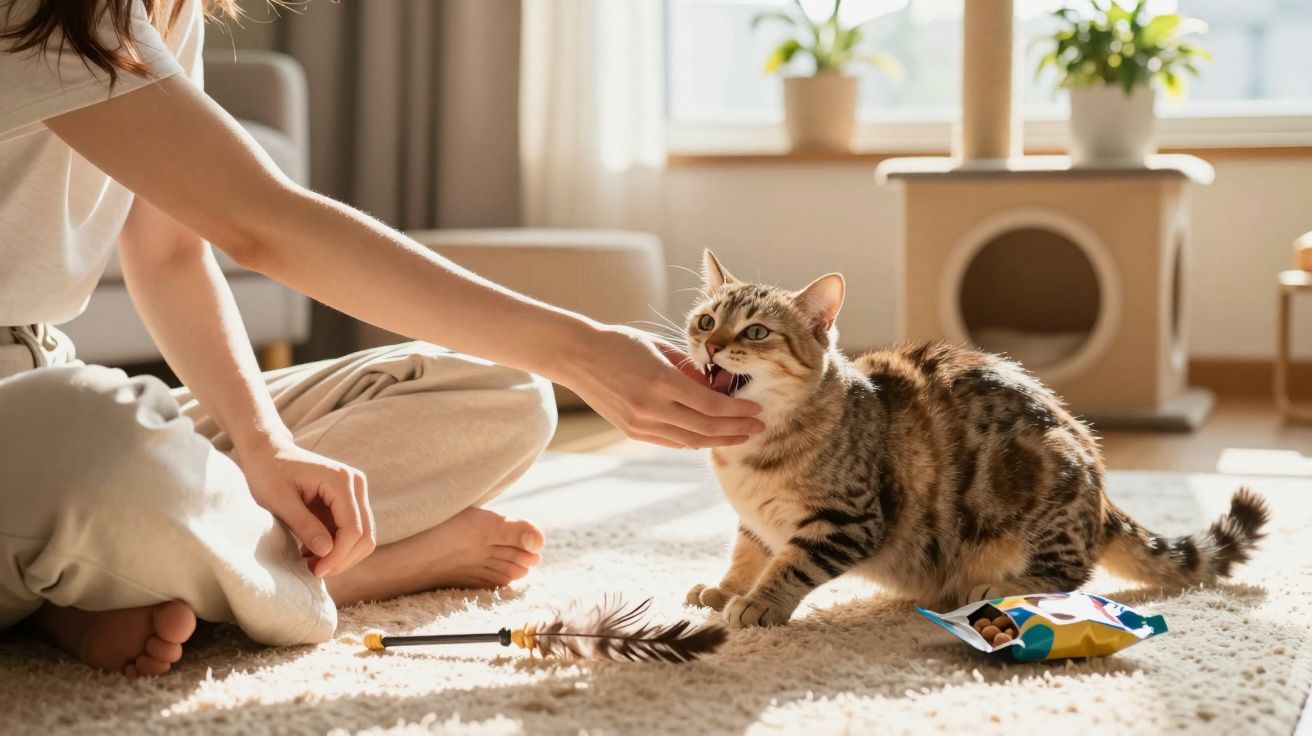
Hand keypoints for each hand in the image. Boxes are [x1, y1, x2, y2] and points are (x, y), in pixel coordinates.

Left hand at [241, 438, 376, 577]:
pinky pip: (352, 533)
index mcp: (341, 480)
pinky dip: (336, 549)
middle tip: (312, 572)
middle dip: (342, 560)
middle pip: (365, 536)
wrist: (267, 453)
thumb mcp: (279, 501)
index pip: (353, 529)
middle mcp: (356, 484)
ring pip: (363, 537)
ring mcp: (355, 492)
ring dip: (341, 556)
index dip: (337, 556)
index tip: (314, 571)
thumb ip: (303, 525)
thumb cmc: (268, 473)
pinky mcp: (349, 502)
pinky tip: (311, 553)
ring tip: (310, 563)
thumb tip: (327, 552)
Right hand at [559, 324, 764, 447]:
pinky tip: (711, 436)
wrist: (576, 356)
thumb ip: (689, 368)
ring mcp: (640, 423)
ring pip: (690, 440)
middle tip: (759, 426)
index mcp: (660, 381)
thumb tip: (717, 385)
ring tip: (742, 435)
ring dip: (719, 439)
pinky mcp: (632, 430)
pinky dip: (695, 439)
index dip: (737, 410)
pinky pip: (672, 440)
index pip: (710, 405)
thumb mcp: (659, 347)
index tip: (757, 409)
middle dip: (736, 429)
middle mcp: (651, 407)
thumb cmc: (619, 342)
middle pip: (706, 427)